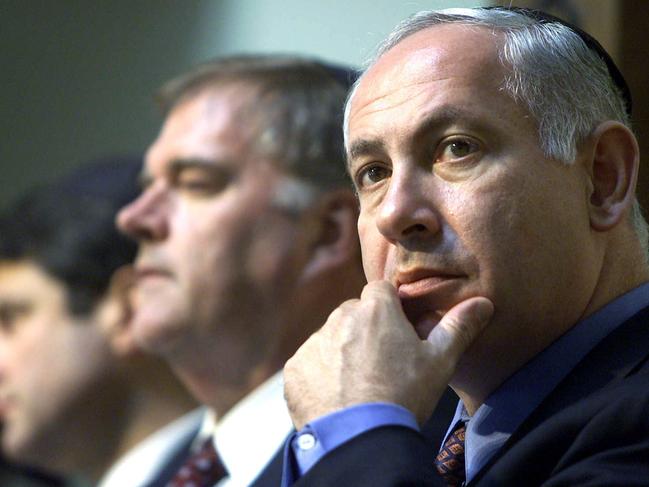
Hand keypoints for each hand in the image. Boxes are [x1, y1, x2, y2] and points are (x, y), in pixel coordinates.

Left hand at [283, 280, 492, 428]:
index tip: (399, 331)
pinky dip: (321, 373)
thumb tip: (483, 303)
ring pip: (331, 337)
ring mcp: (313, 343)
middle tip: (382, 362)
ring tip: (360, 384)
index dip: (392, 309)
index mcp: (375, 310)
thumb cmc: (405, 396)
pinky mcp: (294, 368)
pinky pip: (310, 362)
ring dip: (342, 351)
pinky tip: (338, 395)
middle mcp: (339, 318)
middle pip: (354, 313)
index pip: (381, 291)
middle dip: (366, 329)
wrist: (361, 440)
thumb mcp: (439, 362)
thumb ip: (458, 327)